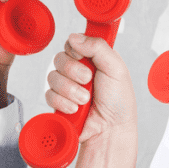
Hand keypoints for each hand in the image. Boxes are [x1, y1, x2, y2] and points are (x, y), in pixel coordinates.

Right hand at [46, 34, 136, 167]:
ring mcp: (67, 87)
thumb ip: (98, 47)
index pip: (72, 44)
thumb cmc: (119, 103)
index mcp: (93, 59)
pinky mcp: (58, 102)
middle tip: (88, 80)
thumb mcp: (116, 69)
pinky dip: (63, 102)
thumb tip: (75, 37)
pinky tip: (75, 108)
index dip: (75, 50)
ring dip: (71, 90)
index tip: (83, 57)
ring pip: (52, 77)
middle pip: (59, 59)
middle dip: (74, 72)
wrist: (111, 130)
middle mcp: (78, 71)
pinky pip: (49, 95)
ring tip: (85, 100)